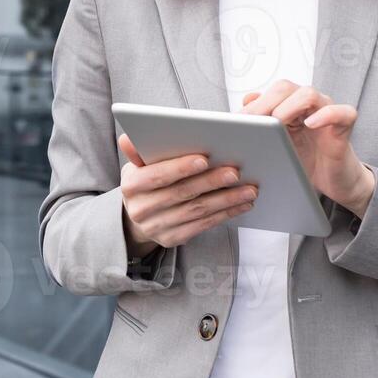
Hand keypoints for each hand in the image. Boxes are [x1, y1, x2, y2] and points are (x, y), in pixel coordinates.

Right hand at [117, 133, 256, 253]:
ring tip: (248, 189)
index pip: (156, 176)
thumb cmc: (145, 182)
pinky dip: (225, 214)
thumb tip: (128, 138)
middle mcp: (141, 209)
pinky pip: (203, 225)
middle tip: (235, 172)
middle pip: (181, 193)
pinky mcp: (172, 239)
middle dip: (211, 182)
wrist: (138, 216)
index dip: (180, 168)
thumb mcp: (138, 165)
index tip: (205, 159)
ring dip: (226, 200)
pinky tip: (242, 204)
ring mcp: (156, 227)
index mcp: (131, 185)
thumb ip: (139, 151)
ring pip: (196, 211)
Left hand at [241, 80, 375, 217]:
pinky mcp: (344, 125)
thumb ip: (262, 125)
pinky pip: (342, 112)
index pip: (269, 93)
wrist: (331, 181)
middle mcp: (307, 103)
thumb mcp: (276, 146)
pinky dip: (326, 114)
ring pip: (309, 94)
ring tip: (277, 122)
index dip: (253, 105)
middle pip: (285, 88)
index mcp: (289, 104)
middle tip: (253, 123)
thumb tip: (246, 100)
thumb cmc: (303, 161)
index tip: (237, 122)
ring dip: (289, 106)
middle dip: (265, 103)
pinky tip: (311, 124)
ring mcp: (327, 111)